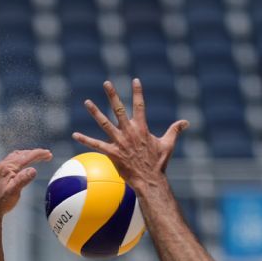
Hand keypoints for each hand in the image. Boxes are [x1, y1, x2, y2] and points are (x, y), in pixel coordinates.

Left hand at [0, 147, 51, 218]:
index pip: (26, 157)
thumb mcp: (14, 192)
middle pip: (22, 154)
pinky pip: (12, 160)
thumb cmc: (2, 202)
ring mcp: (0, 168)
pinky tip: (24, 162)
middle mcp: (3, 165)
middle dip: (35, 153)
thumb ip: (23, 180)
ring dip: (28, 154)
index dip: (38, 154)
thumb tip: (34, 170)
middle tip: (47, 155)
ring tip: (37, 156)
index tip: (48, 154)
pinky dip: (21, 158)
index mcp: (8, 168)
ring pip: (16, 156)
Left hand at [73, 79, 188, 188]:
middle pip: (119, 110)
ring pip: (105, 123)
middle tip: (107, 83)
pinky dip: (85, 140)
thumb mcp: (168, 144)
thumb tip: (186, 122)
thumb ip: (175, 130)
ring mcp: (120, 142)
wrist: (150, 180)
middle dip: (113, 95)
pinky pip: (96, 145)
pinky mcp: (112, 153)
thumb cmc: (159, 163)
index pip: (140, 106)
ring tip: (87, 102)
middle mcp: (130, 132)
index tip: (135, 80)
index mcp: (142, 128)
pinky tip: (75, 134)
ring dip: (95, 112)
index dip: (138, 92)